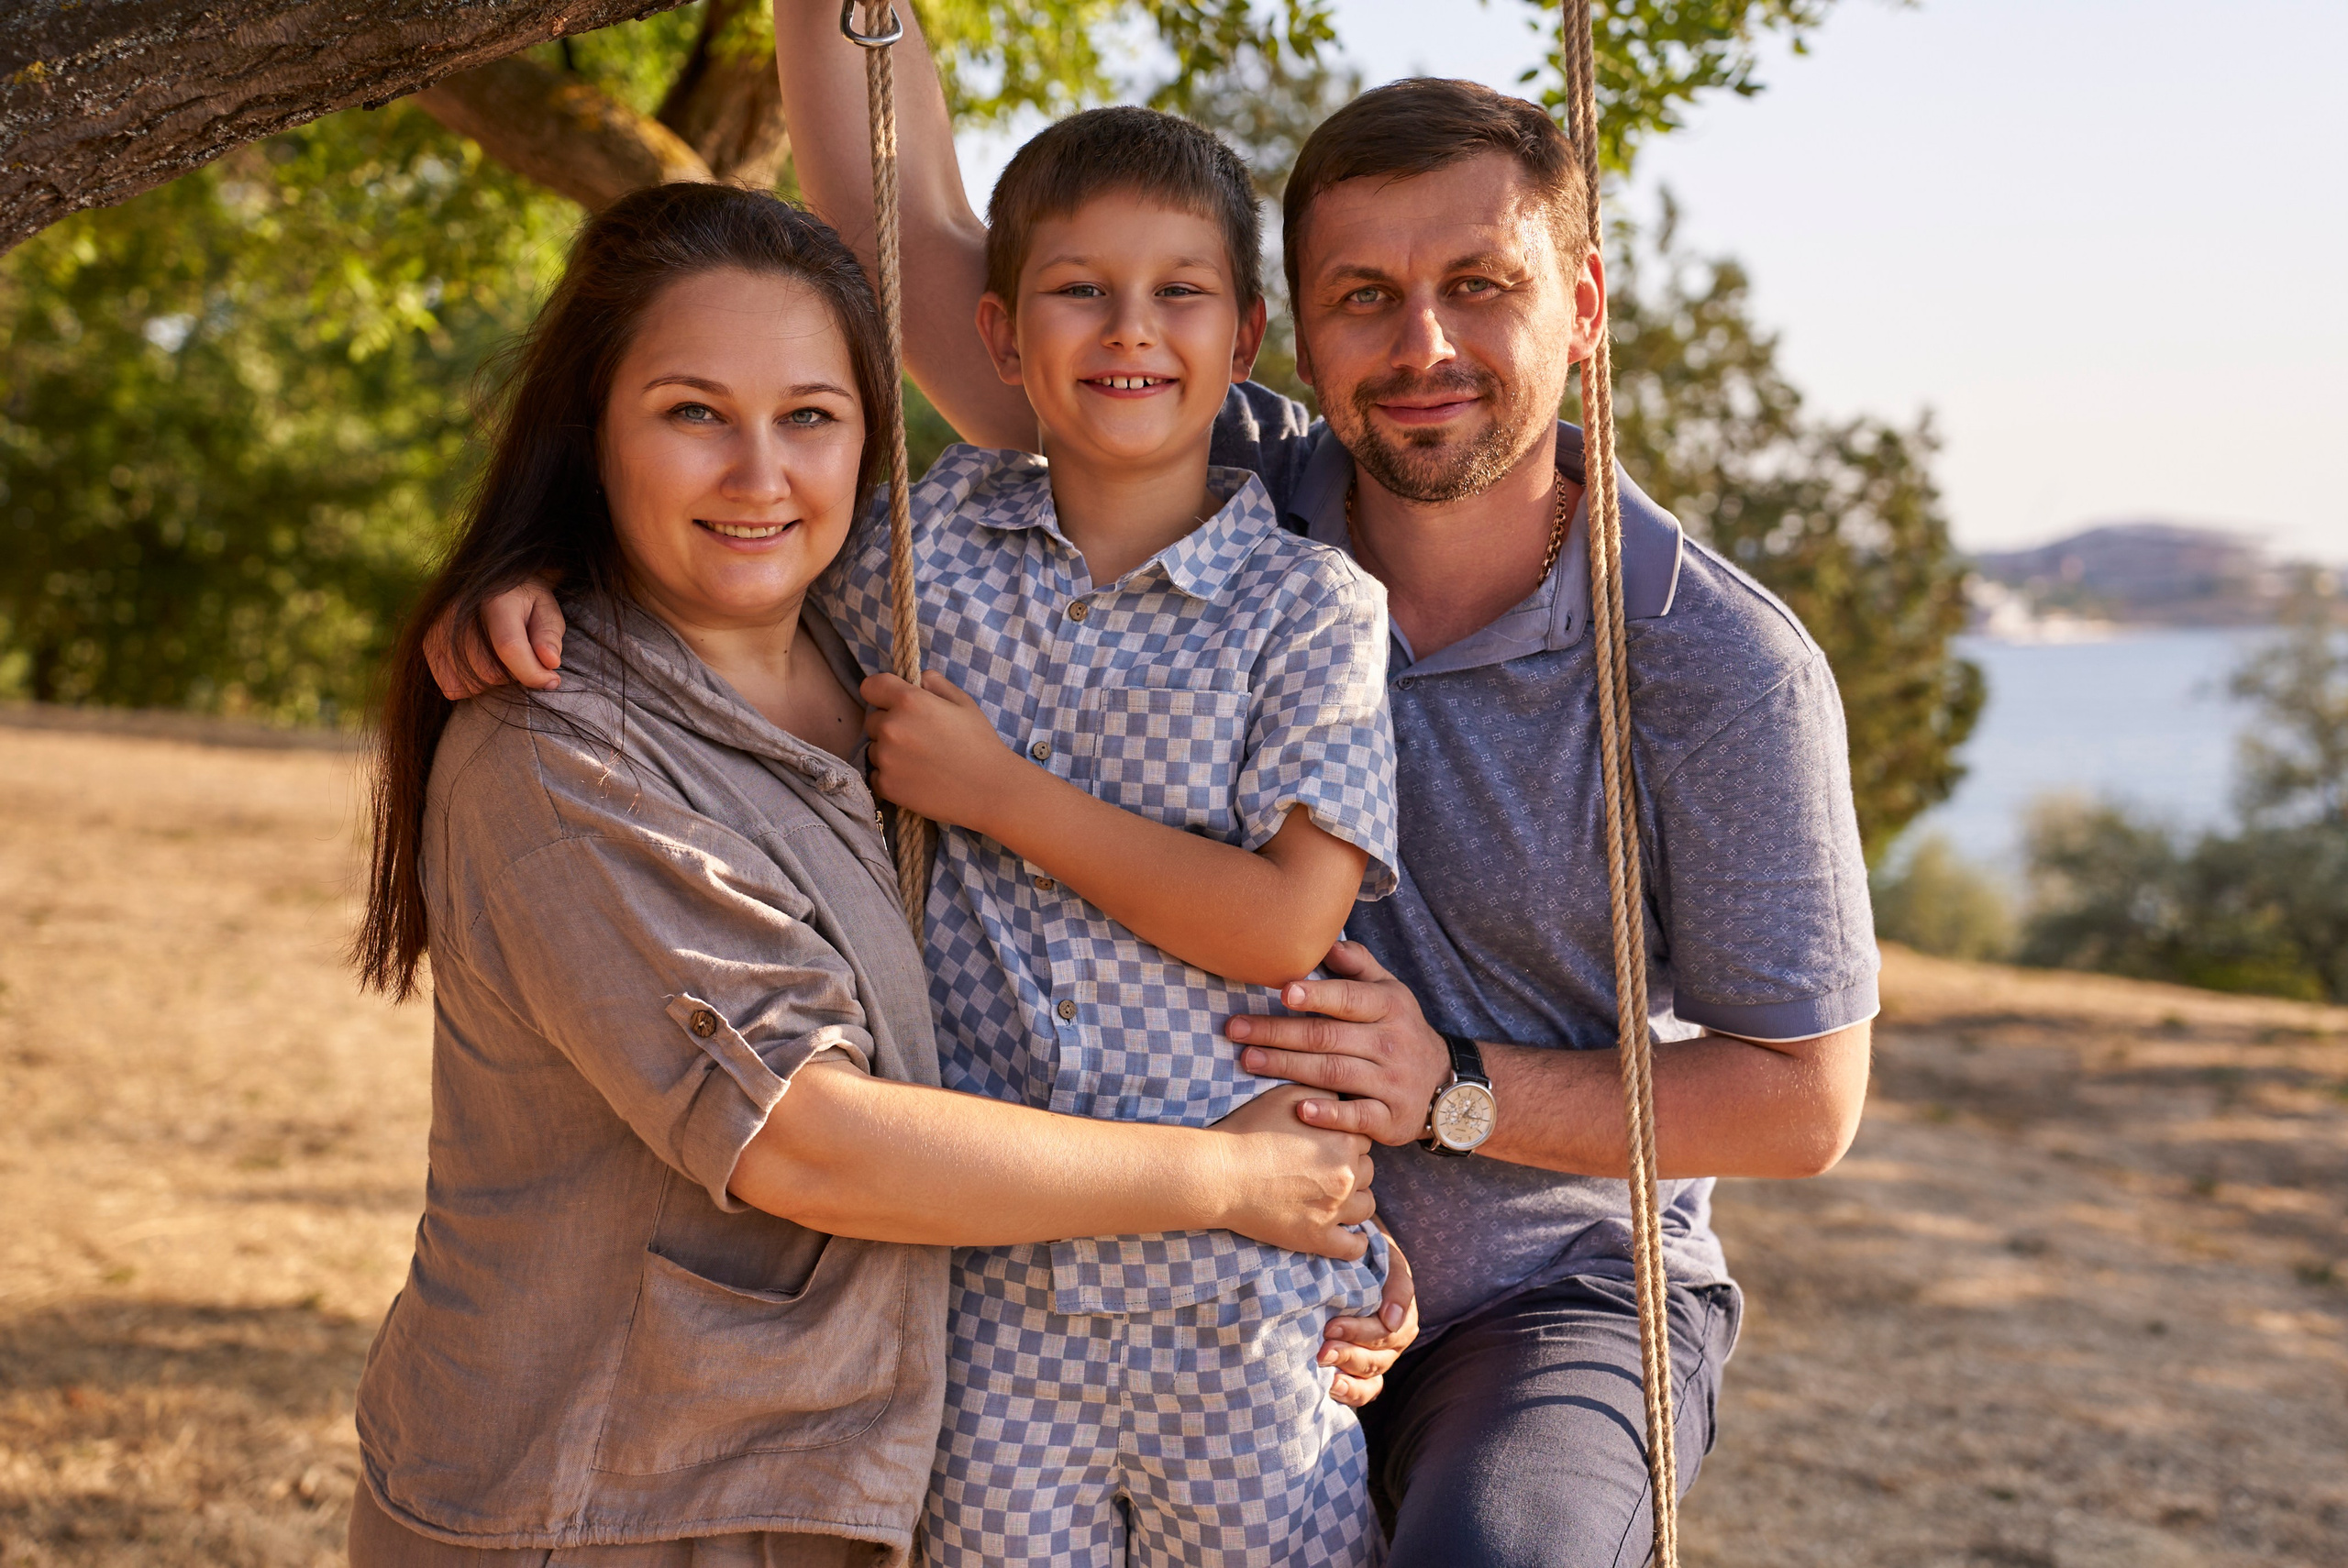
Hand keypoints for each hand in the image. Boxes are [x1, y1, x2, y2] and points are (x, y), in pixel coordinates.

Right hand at [424, 576, 566, 697]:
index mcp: (494, 600)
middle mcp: (458, 613)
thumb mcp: (547, 610)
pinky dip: (472, 686)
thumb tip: (550, 663)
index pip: (510, 647)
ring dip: (493, 683)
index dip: (532, 673)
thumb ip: (549, 636)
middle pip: (489, 672)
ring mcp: (438, 629)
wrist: (491, 583)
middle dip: (515, 676)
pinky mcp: (428, 644)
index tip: (552, 681)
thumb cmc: (525, 601)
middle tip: (524, 662)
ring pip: (471, 684)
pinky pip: (452, 687)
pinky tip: (482, 667)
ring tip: (501, 660)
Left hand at [860, 671, 1017, 829]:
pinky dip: (890, 775)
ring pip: (874, 748)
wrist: (989, 789)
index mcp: (909, 701)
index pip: (871, 686)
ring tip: (919, 760)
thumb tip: (917, 678)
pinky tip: (915, 777)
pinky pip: (876, 774)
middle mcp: (890, 726)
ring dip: (889, 751)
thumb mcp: (963, 702)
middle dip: (889, 724)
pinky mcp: (885, 785)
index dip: (881, 693)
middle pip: (872, 719)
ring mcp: (885, 758)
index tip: (892, 702)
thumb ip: (935, 682)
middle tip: (918, 737)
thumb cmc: (980, 743)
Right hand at [1209, 1085, 1375, 1260]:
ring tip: (1338, 1198)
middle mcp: (1347, 1175)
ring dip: (1356, 1200)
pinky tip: (1352, 1235)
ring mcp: (1334, 1210)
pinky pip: (1354, 1247)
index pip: (1364, 1139)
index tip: (1330, 1144)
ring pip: (1366, 1206)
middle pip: (1368, 1171)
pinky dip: (1357, 1242)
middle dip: (1353, 1168)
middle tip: (1328, 1169)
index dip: (1348, 1140)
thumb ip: (1324, 1094)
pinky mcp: (1317, 1238)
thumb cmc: (1250, 1130)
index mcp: (1344, 1139)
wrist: (1220, 1173)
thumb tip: (1344, 1098)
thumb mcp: (1289, 1095)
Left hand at [1226, 941, 1451, 1146]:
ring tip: (1249, 1060)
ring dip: (1288, 1067)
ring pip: (1334, 1073)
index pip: (1348, 999)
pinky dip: (1330, 1115)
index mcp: (1388, 1006)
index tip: (1283, 993)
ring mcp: (1391, 1083)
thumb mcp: (1391, 991)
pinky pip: (1358, 1116)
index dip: (1317, 995)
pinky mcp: (1390, 1119)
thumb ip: (1359, 965)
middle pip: (1328, 1037)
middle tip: (1235, 1029)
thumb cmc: (1401, 1029)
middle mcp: (1390, 1043)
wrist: (1445, 1084)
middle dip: (1278, 1032)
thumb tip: (1326, 941)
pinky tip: (1300, 1109)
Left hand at [1321, 1229, 1418, 1406]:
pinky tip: (1331, 1388)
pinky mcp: (1362, 1370)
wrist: (1351, 1256)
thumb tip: (1392, 1320)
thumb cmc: (1370, 1258)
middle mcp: (1393, 1342)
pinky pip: (1366, 1391)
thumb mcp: (1388, 1260)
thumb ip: (1397, 1285)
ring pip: (1370, 1376)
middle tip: (1322, 1350)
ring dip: (1348, 1376)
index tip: (1331, 1327)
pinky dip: (1351, 1393)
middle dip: (1348, 1355)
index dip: (1358, 1333)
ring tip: (1325, 1372)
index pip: (1385, 1333)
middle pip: (1376, 1358)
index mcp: (1402, 1317)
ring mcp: (1379, 1358)